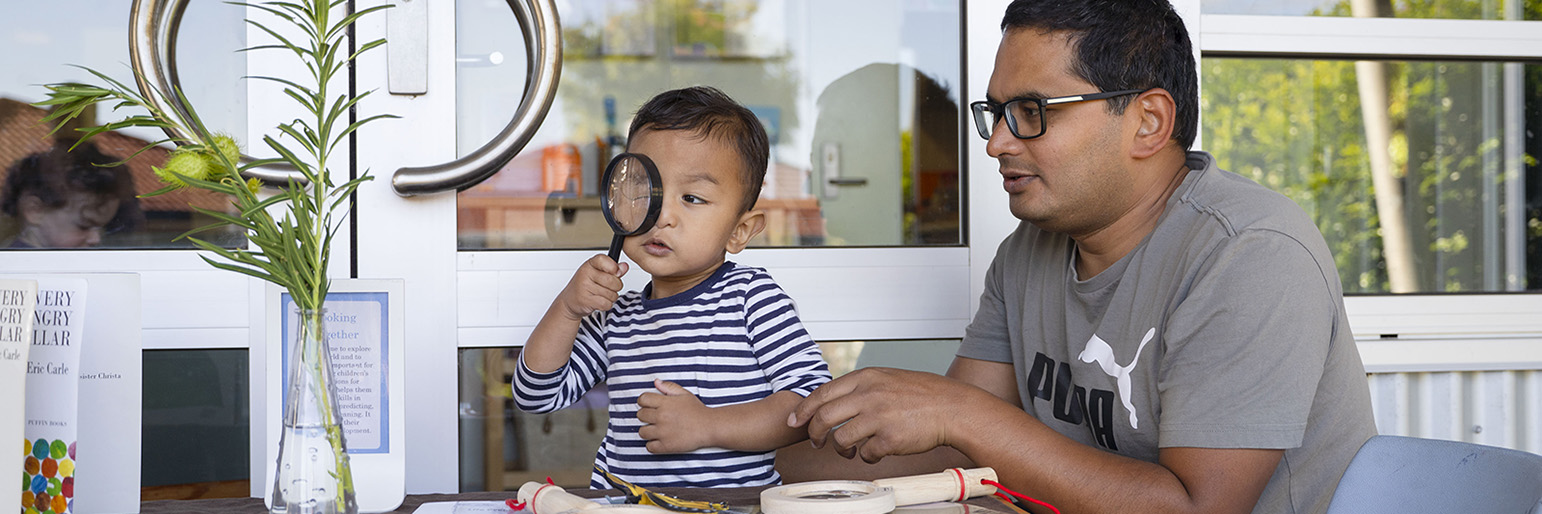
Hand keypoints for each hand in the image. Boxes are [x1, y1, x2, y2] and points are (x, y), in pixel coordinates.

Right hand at [555, 255, 628, 320]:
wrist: (569, 301)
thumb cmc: (585, 286)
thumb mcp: (598, 273)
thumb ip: (613, 270)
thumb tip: (624, 266)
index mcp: (590, 264)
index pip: (604, 260)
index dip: (614, 267)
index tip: (615, 272)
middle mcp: (585, 273)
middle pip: (613, 280)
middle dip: (616, 287)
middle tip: (607, 287)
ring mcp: (584, 287)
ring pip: (612, 294)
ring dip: (610, 297)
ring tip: (600, 295)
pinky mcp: (585, 300)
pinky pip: (606, 303)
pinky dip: (606, 305)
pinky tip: (598, 301)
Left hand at [637, 379, 713, 453]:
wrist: (710, 427)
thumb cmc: (697, 410)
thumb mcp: (684, 394)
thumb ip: (669, 387)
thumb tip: (656, 382)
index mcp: (665, 403)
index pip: (642, 399)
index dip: (644, 402)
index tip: (650, 406)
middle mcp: (661, 417)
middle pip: (640, 415)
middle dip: (645, 415)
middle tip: (655, 418)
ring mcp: (663, 432)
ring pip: (642, 432)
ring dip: (647, 431)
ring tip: (656, 430)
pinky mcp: (666, 446)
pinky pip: (649, 447)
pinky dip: (653, 445)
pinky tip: (660, 440)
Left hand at [788, 367, 998, 463]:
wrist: (952, 407)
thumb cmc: (923, 394)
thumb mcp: (887, 378)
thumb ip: (861, 388)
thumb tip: (835, 402)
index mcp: (866, 378)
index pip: (822, 393)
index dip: (804, 409)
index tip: (795, 420)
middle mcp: (868, 395)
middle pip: (823, 417)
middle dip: (814, 433)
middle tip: (817, 441)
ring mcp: (878, 417)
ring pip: (840, 439)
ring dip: (840, 449)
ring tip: (850, 450)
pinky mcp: (889, 438)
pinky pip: (865, 454)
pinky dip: (867, 457)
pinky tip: (876, 452)